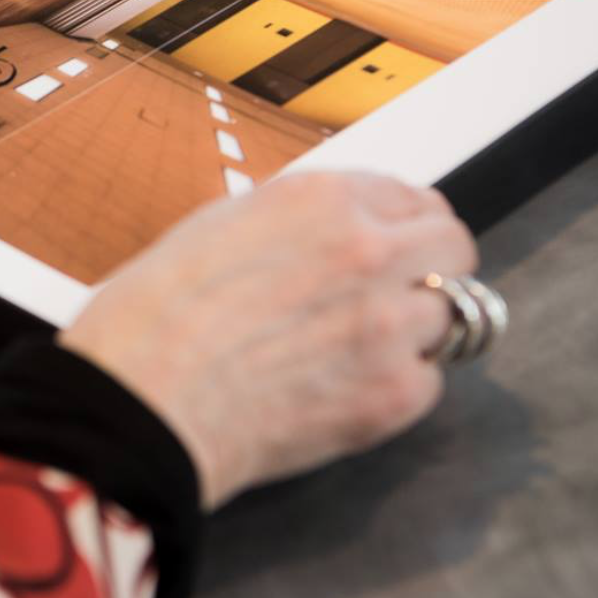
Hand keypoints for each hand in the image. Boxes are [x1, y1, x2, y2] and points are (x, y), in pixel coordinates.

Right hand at [61, 171, 476, 510]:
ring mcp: (389, 326)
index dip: (404, 222)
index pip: (415, 197)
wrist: (142, 400)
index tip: (399, 240)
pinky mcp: (393, 395)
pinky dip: (398, 386)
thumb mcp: (218, 225)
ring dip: (413, 329)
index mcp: (322, 201)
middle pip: (454, 248)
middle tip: (398, 291)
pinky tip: (346, 387)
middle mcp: (368, 252)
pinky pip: (428, 382)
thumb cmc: (153, 317)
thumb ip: (295, 224)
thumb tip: (328, 233)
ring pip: (449, 316)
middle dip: (429, 267)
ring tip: (358, 348)